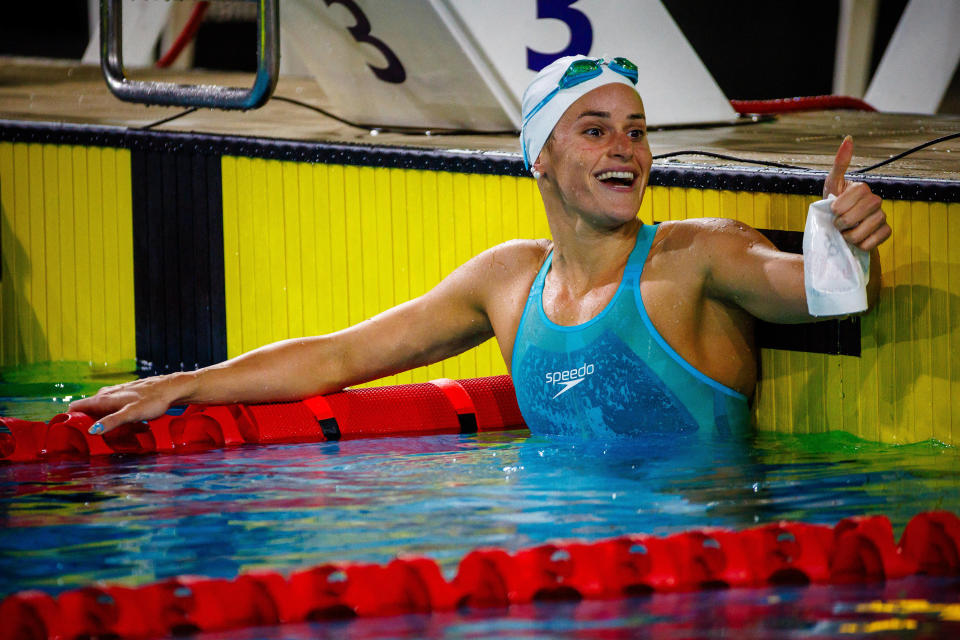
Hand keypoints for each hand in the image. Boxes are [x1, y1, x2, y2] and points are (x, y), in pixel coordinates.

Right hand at [68, 373, 189, 434]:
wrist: (171, 388)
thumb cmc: (152, 401)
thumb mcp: (131, 414)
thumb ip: (111, 422)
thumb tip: (91, 431)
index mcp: (103, 398)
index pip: (75, 407)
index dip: (69, 420)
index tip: (70, 434)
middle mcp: (106, 394)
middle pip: (86, 410)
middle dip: (85, 424)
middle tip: (93, 441)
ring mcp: (115, 393)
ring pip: (100, 409)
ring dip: (101, 421)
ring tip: (110, 435)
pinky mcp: (125, 395)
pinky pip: (112, 408)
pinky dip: (112, 417)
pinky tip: (123, 425)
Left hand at [823, 136, 891, 250]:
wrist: (835, 233)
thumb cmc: (831, 207)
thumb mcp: (831, 185)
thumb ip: (839, 164)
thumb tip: (848, 138)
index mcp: (862, 188)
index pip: (859, 192)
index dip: (842, 205)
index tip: (832, 211)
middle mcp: (876, 200)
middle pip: (868, 207)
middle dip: (846, 220)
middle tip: (837, 225)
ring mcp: (882, 216)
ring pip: (873, 224)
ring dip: (852, 235)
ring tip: (844, 235)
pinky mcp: (885, 232)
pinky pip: (879, 238)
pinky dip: (864, 243)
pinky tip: (856, 242)